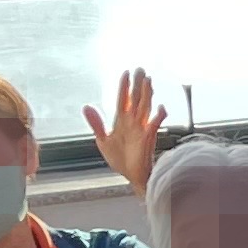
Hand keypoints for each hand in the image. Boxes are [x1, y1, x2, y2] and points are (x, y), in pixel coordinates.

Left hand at [84, 68, 163, 193]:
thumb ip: (96, 123)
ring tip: (149, 81)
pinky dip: (158, 118)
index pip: (124, 100)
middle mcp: (133, 123)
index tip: (126, 73)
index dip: (124, 87)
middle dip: (138, 85)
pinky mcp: (147, 140)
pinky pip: (153, 126)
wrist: (132, 177)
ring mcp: (141, 130)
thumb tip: (86, 107)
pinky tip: (162, 109)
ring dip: (147, 95)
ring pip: (145, 108)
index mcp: (122, 122)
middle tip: (141, 69)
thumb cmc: (121, 160)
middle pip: (136, 99)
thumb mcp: (103, 140)